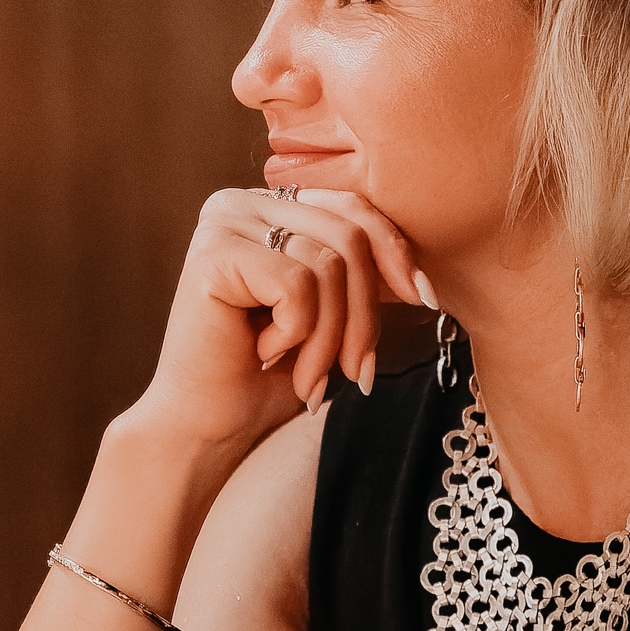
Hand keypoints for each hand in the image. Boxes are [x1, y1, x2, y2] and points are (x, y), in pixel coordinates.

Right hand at [138, 186, 428, 442]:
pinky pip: (297, 285)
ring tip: (308, 377)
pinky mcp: (213, 254)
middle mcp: (241, 203)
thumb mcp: (329, 315)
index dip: (395, 254)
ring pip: (328, 264)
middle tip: (358, 371)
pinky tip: (264, 354)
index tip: (422, 300)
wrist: (207, 427)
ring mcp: (223, 223)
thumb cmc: (266, 377)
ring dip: (330, 337)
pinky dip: (296, 333)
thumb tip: (419, 275)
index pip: (353, 208)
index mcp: (268, 206)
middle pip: (348, 236)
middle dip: (365, 313)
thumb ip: (360, 275)